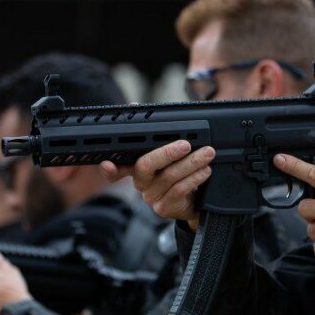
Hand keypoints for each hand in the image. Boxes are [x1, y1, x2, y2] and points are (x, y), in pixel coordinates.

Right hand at [100, 140, 214, 228]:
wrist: (194, 202)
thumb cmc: (179, 173)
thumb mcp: (170, 153)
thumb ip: (158, 134)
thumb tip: (135, 106)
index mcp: (136, 166)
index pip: (117, 166)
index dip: (109, 166)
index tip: (107, 164)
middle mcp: (140, 182)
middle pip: (144, 165)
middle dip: (166, 152)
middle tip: (185, 144)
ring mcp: (150, 197)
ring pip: (168, 176)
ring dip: (191, 162)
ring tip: (207, 153)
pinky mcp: (163, 208)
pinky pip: (178, 190)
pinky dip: (194, 177)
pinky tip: (204, 171)